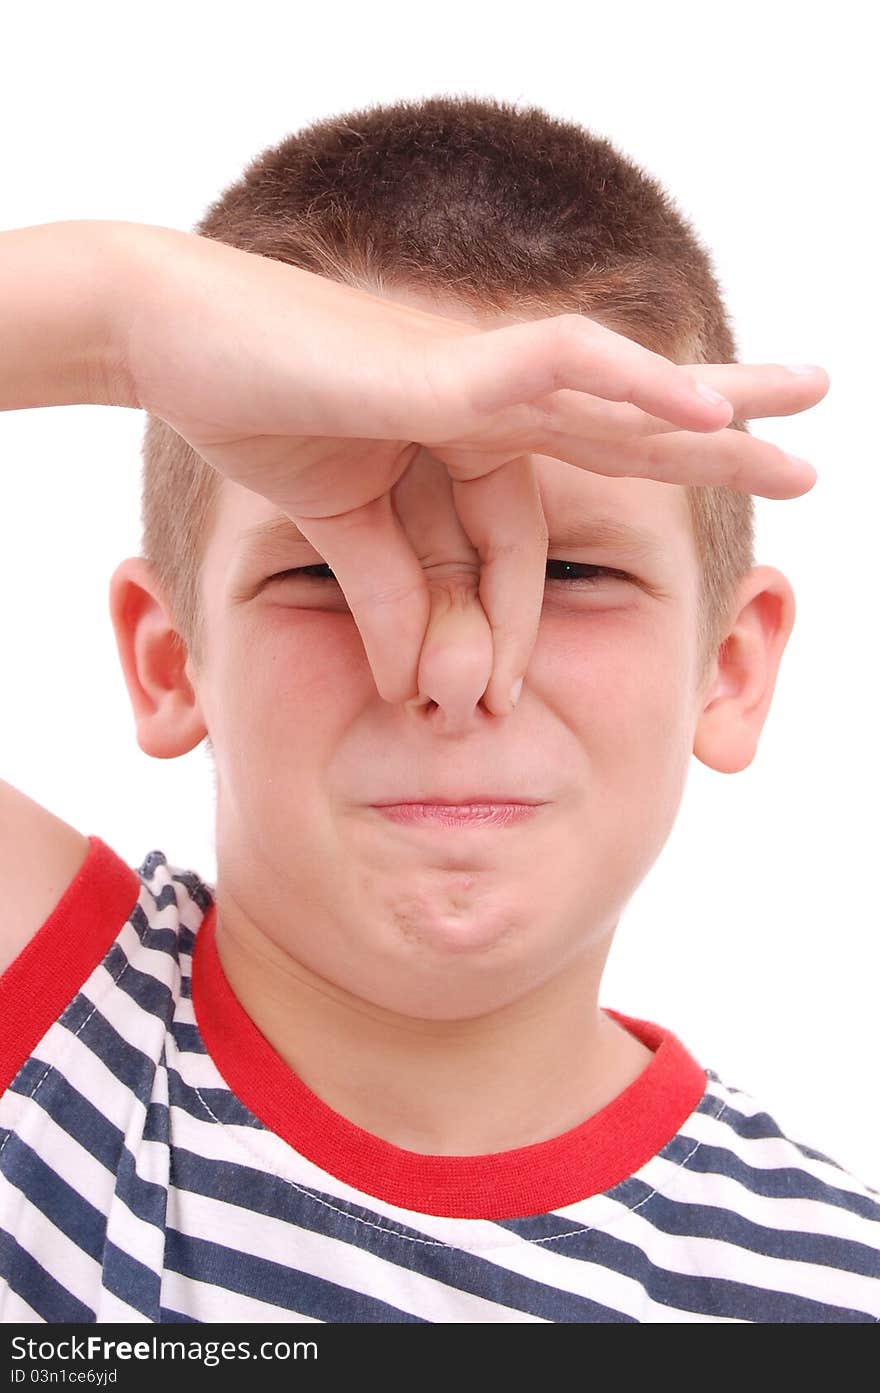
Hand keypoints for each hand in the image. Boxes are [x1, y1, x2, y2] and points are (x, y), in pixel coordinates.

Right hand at [119, 223, 829, 712]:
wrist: (166, 333)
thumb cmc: (251, 409)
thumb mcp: (338, 526)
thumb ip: (390, 594)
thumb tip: (421, 679)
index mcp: (458, 441)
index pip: (517, 542)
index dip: (513, 627)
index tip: (489, 705)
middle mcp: (483, 402)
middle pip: (622, 435)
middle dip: (713, 454)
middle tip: (803, 467)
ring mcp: (468, 375)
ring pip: (619, 392)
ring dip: (718, 408)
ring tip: (808, 409)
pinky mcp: (441, 364)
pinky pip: (558, 369)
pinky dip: (635, 387)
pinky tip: (712, 408)